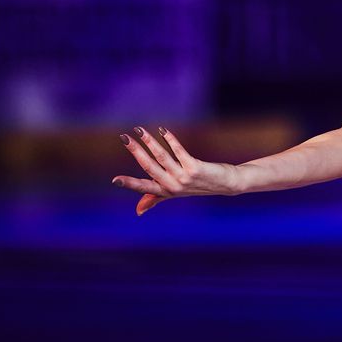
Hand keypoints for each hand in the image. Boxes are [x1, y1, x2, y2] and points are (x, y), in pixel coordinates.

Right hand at [112, 126, 238, 215]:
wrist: (227, 184)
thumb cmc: (199, 186)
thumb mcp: (176, 193)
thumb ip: (156, 199)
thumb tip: (138, 211)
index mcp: (166, 191)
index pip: (143, 188)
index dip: (129, 184)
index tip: (114, 180)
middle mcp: (173, 186)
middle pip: (149, 166)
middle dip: (135, 151)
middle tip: (124, 137)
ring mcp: (184, 177)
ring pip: (162, 157)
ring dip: (150, 142)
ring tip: (140, 130)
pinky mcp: (195, 167)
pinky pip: (179, 151)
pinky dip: (170, 140)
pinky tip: (163, 130)